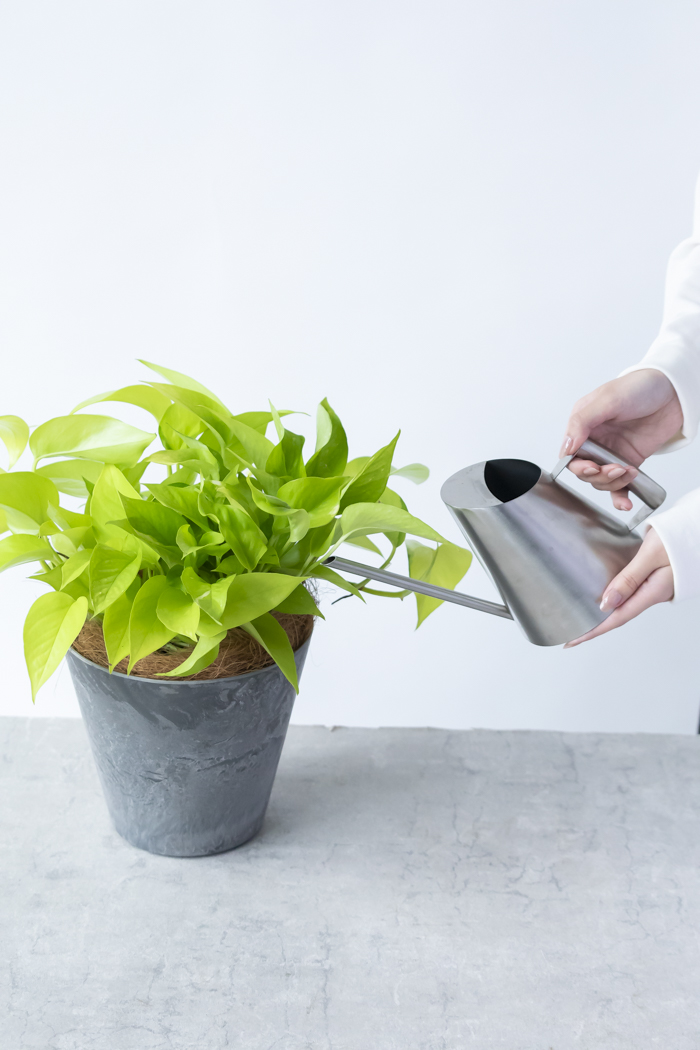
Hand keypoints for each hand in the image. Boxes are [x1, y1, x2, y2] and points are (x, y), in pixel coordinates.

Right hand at [561, 369, 681, 509]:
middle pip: (584, 472)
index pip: (569, 454)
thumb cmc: (640, 387)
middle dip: (598, 475)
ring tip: (629, 471)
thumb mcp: (608, 400)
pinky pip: (620, 485)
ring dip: (613, 483)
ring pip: (601, 481)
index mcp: (583, 424)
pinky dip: (620, 497)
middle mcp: (595, 441)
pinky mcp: (629, 461)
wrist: (674, 392)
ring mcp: (611, 453)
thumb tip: (566, 448)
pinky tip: (625, 504)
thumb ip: (583, 422)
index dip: (578, 465)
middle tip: (615, 469)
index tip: (592, 467)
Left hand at [564, 528, 672, 646]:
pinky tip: (606, 597)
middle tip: (574, 632)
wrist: (698, 529)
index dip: (594, 630)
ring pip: (626, 603)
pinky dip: (616, 597)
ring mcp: (656, 587)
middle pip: (620, 614)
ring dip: (605, 612)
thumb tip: (608, 602)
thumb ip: (629, 578)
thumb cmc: (680, 538)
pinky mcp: (656, 578)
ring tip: (585, 616)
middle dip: (596, 625)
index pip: (617, 618)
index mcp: (653, 592)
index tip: (574, 639)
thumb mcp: (651, 555)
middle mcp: (654, 593)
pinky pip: (632, 592)